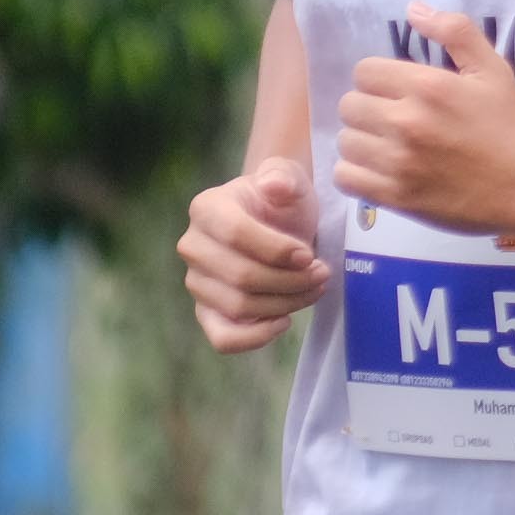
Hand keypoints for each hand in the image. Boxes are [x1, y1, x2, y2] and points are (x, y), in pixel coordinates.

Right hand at [176, 158, 326, 353]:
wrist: (278, 224)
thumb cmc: (282, 202)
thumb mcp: (289, 179)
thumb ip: (283, 176)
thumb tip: (274, 186)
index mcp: (206, 208)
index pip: (236, 234)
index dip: (277, 250)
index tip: (309, 254)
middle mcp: (192, 246)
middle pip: (241, 276)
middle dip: (290, 281)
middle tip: (322, 274)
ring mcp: (197, 282)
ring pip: (239, 307)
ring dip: (285, 304)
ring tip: (314, 288)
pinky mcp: (207, 312)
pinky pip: (222, 338)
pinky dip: (255, 337)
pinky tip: (284, 321)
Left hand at [335, 3, 514, 234]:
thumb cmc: (507, 125)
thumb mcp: (492, 69)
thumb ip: (454, 31)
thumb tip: (413, 9)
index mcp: (427, 86)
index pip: (364, 72)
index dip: (378, 79)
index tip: (395, 92)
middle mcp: (406, 121)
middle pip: (349, 105)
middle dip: (368, 108)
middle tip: (392, 120)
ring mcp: (398, 162)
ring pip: (345, 141)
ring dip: (362, 141)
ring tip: (386, 146)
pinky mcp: (394, 196)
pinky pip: (345, 177)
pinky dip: (355, 173)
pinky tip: (377, 170)